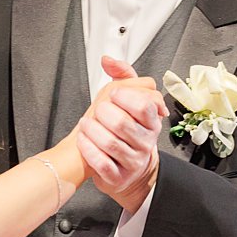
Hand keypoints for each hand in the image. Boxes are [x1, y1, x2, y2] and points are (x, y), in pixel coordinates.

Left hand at [76, 57, 167, 213]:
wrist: (124, 167)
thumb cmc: (125, 129)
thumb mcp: (128, 99)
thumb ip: (123, 75)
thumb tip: (107, 60)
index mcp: (152, 122)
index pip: (145, 105)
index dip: (125, 97)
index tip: (113, 95)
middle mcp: (145, 143)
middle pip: (123, 123)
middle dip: (103, 113)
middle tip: (97, 111)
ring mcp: (132, 162)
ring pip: (110, 143)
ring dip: (92, 130)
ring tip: (86, 124)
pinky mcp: (118, 177)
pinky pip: (101, 162)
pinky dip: (88, 149)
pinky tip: (83, 140)